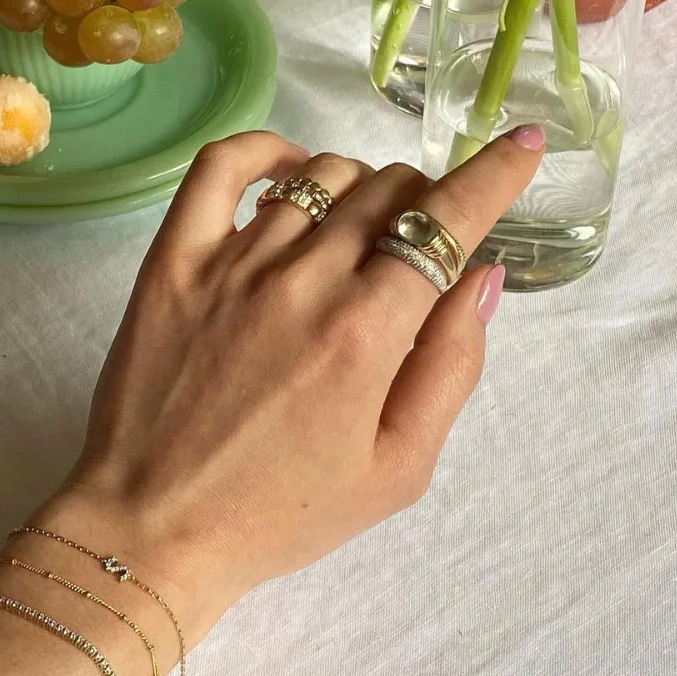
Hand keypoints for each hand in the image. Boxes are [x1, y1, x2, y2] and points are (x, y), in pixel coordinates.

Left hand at [36, 127, 543, 643]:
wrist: (154, 527)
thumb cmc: (283, 513)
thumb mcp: (397, 470)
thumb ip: (452, 368)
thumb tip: (481, 276)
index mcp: (367, 334)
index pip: (447, 221)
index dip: (496, 174)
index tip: (522, 147)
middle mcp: (304, 281)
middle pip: (388, 191)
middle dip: (423, 205)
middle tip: (412, 248)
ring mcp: (232, 264)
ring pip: (321, 177)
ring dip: (360, 190)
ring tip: (355, 233)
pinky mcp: (173, 262)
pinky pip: (221, 167)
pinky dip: (267, 150)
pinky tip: (290, 174)